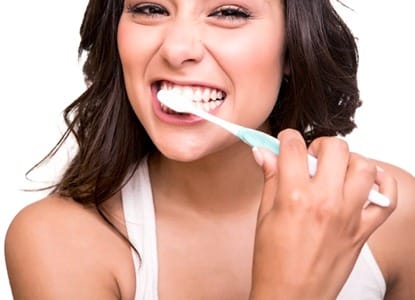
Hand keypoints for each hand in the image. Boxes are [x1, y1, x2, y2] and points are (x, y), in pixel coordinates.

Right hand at [250, 129, 396, 299]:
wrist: (290, 297)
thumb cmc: (273, 262)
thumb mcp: (263, 216)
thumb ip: (269, 179)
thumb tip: (263, 153)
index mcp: (294, 197)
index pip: (294, 147)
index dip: (287, 138)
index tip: (285, 142)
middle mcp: (325, 202)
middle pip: (335, 148)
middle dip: (320, 145)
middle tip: (311, 157)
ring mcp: (348, 216)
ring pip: (364, 166)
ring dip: (349, 161)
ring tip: (336, 170)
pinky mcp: (363, 231)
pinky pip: (387, 199)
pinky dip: (382, 184)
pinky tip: (366, 182)